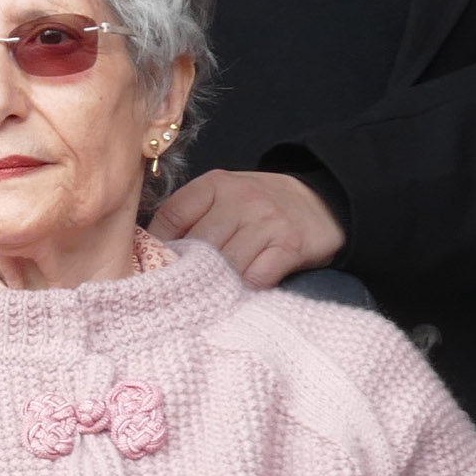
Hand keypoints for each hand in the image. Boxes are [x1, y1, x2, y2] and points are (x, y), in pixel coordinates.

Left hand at [150, 169, 344, 287]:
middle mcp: (241, 198)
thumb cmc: (260, 206)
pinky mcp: (290, 245)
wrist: (323, 203)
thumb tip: (151, 249)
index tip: (153, 264)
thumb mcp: (223, 196)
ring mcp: (267, 221)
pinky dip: (246, 287)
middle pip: (197, 243)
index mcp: (215, 184)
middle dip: (187, 267)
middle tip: (181, 286)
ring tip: (209, 290)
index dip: (158, 244)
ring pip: (225, 263)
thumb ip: (191, 215)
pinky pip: (256, 276)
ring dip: (216, 281)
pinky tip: (241, 289)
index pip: (172, 215)